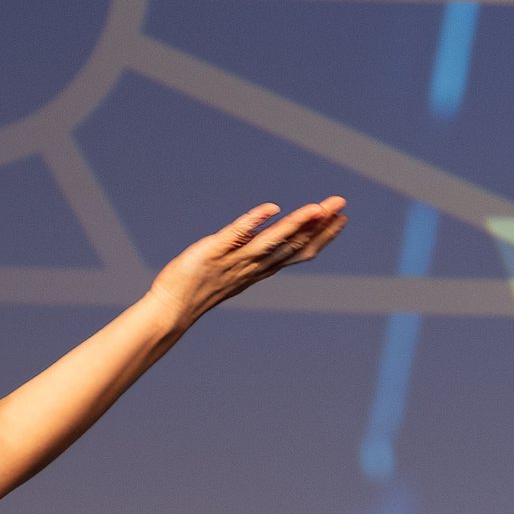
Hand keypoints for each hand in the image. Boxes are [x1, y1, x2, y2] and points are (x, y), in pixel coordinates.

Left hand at [145, 195, 349, 326]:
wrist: (171, 309)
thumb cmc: (197, 289)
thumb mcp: (232, 272)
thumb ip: (251, 257)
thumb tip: (264, 240)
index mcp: (259, 269)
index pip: (298, 252)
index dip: (322, 236)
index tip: (341, 219)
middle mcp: (252, 266)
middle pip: (293, 245)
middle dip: (320, 225)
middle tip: (341, 204)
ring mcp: (234, 260)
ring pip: (272, 242)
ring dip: (297, 224)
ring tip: (318, 208)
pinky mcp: (213, 252)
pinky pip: (237, 236)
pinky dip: (255, 222)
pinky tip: (272, 208)